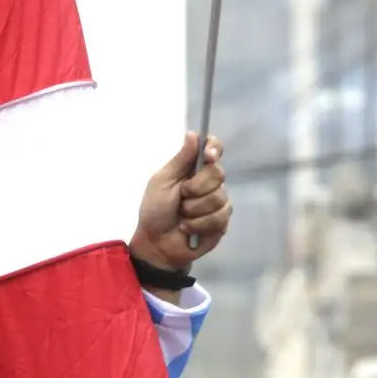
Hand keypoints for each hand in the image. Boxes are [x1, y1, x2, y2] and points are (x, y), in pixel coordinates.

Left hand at [132, 132, 231, 271]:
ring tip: (181, 216)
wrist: (155, 243)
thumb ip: (180, 160)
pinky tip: (187, 228)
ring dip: (194, 210)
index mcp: (194, 169)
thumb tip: (193, 134)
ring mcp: (218, 203)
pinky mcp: (221, 222)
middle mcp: (210, 183)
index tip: (207, 155)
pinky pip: (219, 218)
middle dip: (196, 187)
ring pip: (219, 198)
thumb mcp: (162, 182)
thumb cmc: (155, 211)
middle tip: (181, 196)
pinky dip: (198, 224)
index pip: (214, 149)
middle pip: (218, 173)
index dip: (214, 149)